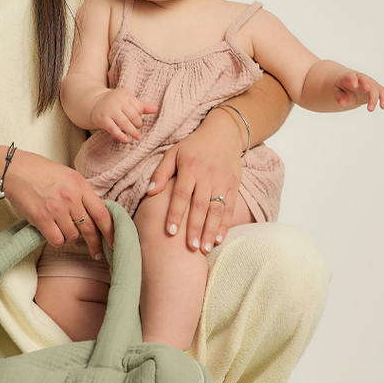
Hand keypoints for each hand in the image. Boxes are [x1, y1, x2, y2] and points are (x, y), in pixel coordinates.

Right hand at [2, 150, 113, 258]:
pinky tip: (50, 231)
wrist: (14, 170)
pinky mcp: (41, 218)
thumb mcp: (67, 175)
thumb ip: (81, 193)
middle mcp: (70, 197)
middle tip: (97, 252)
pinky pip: (57, 240)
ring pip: (72, 236)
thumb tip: (94, 214)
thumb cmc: (39, 171)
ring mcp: (56, 208)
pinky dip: (56, 239)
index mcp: (80, 184)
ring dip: (69, 236)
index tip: (114, 242)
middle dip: (95, 243)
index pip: (102, 212)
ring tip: (60, 226)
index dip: (111, 231)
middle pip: (90, 228)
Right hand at [90, 88, 157, 142]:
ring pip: (124, 123)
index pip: (138, 107)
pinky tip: (126, 140)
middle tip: (137, 128)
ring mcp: (109, 110)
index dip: (140, 115)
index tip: (137, 118)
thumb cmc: (116, 103)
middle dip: (138, 124)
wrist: (95, 103)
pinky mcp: (102, 119)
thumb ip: (142, 106)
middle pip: (133, 115)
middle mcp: (117, 100)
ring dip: (133, 132)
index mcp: (125, 94)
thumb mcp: (128, 101)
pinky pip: (113, 129)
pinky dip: (120, 135)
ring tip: (138, 137)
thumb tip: (156, 108)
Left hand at [146, 110, 242, 253]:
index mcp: (190, 168)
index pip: (181, 194)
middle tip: (189, 248)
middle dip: (195, 228)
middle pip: (200, 206)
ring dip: (210, 231)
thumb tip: (149, 193)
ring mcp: (222, 181)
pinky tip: (219, 238)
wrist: (224, 133)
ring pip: (216, 209)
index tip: (170, 232)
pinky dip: (225, 224)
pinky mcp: (234, 185)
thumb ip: (161, 173)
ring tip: (204, 249)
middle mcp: (208, 176)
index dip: (176, 214)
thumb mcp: (173, 153)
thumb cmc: (193, 146)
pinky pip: (230, 207)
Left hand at [334, 71, 383, 110]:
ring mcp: (370, 83)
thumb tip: (342, 104)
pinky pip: (382, 92)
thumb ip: (339, 97)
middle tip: (367, 91)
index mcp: (349, 77)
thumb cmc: (342, 88)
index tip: (354, 86)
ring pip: (375, 87)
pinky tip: (383, 107)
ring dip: (374, 98)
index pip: (351, 77)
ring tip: (370, 109)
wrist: (351, 84)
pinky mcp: (376, 89)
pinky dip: (383, 99)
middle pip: (365, 80)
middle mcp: (361, 78)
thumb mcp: (337, 92)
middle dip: (367, 85)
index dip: (353, 80)